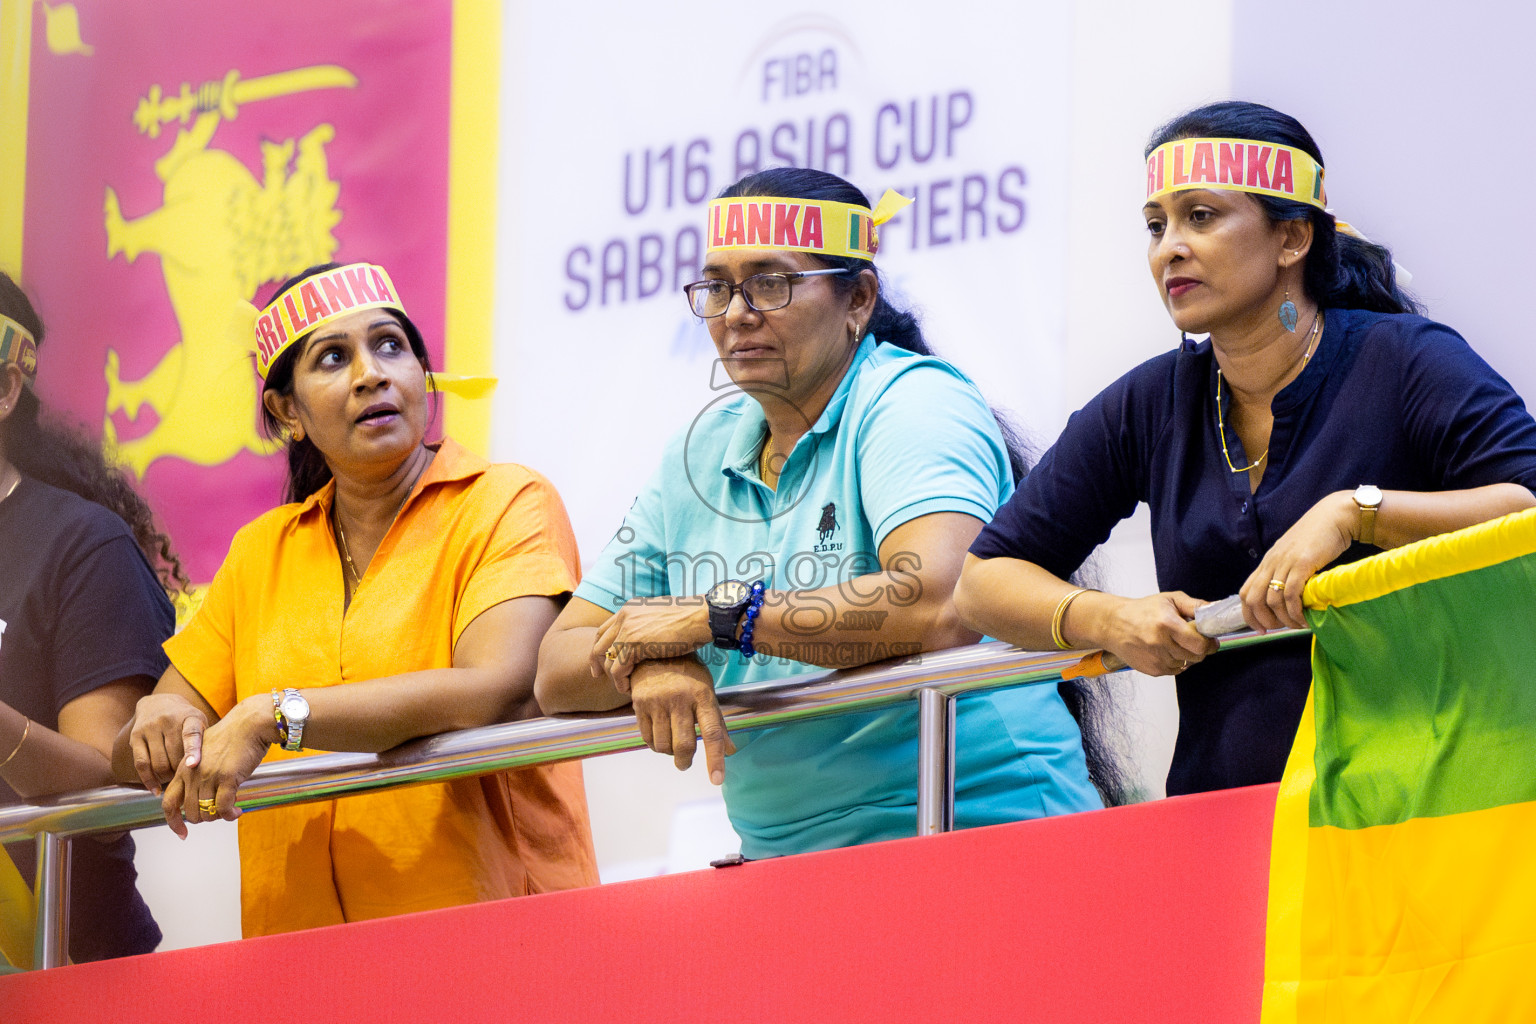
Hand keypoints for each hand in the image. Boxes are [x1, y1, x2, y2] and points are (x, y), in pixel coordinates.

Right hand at [127, 693, 207, 794]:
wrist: (160, 702)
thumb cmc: (186, 721)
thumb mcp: (200, 723)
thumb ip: (203, 743)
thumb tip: (208, 772)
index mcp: (189, 717)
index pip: (191, 734)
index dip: (192, 750)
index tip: (192, 765)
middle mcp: (167, 720)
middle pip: (173, 756)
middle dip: (180, 771)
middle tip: (186, 778)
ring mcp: (149, 727)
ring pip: (158, 763)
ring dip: (166, 776)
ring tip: (173, 779)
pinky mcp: (135, 736)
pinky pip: (141, 764)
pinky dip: (148, 780)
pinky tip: (155, 790)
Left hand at [161, 695, 274, 838]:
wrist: (250, 723)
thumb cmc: (232, 736)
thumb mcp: (205, 752)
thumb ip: (197, 772)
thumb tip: (200, 796)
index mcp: (184, 768)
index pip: (169, 802)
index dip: (174, 822)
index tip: (182, 833)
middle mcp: (192, 773)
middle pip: (190, 812)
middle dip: (204, 819)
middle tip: (217, 815)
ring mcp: (209, 776)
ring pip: (206, 812)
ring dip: (218, 817)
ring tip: (229, 811)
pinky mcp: (227, 778)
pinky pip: (224, 807)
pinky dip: (230, 814)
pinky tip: (238, 811)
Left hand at [590, 598, 711, 694]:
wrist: (702, 616)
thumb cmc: (691, 619)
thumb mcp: (662, 617)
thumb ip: (648, 625)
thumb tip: (646, 637)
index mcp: (630, 608)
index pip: (605, 629)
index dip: (601, 646)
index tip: (602, 661)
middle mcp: (625, 616)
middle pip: (599, 642)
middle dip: (597, 661)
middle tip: (598, 676)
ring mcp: (628, 629)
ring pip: (606, 658)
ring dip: (612, 676)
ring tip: (621, 686)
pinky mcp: (634, 645)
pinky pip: (617, 669)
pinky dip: (620, 682)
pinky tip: (628, 689)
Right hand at [630, 658, 734, 784]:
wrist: (654, 650)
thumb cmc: (687, 674)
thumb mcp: (707, 691)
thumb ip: (717, 722)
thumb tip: (730, 751)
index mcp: (702, 695)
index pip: (712, 733)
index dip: (715, 759)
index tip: (716, 780)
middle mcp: (680, 699)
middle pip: (684, 744)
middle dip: (685, 761)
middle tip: (685, 763)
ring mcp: (658, 701)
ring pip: (663, 745)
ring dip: (669, 752)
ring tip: (672, 744)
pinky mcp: (639, 704)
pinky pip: (647, 738)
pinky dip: (654, 745)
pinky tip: (659, 737)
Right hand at [1092, 592, 1218, 676]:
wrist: (1113, 624)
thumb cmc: (1142, 610)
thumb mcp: (1169, 599)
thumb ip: (1194, 605)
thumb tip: (1214, 611)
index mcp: (1166, 624)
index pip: (1200, 643)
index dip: (1209, 642)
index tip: (1210, 638)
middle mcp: (1160, 644)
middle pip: (1197, 656)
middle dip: (1201, 648)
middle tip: (1194, 639)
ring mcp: (1156, 659)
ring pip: (1187, 663)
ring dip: (1186, 654)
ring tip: (1174, 642)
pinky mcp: (1152, 670)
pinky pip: (1175, 670)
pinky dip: (1175, 661)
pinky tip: (1165, 650)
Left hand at [1241, 492, 1354, 630]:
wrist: (1336, 516)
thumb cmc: (1319, 537)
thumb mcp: (1295, 554)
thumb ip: (1287, 571)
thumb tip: (1288, 597)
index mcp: (1267, 562)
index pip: (1245, 592)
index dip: (1249, 614)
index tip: (1260, 628)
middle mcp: (1271, 562)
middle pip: (1253, 599)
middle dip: (1262, 620)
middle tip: (1278, 630)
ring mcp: (1285, 563)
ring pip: (1272, 600)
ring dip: (1284, 619)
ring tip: (1297, 625)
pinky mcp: (1302, 564)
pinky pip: (1291, 594)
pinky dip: (1295, 611)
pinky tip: (1305, 618)